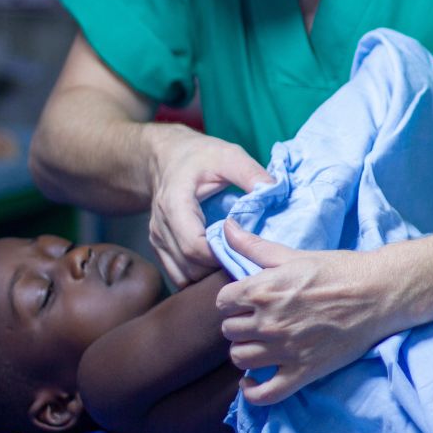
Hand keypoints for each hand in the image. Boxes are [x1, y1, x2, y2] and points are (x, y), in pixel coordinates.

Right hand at [147, 125, 272, 287]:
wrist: (167, 157)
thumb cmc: (200, 156)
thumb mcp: (228, 155)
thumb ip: (251, 173)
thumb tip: (275, 192)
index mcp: (175, 204)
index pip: (194, 246)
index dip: (222, 255)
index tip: (248, 251)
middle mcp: (160, 226)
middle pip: (190, 265)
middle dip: (220, 269)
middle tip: (250, 262)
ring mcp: (157, 240)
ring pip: (183, 275)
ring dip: (211, 276)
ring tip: (237, 263)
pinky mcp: (161, 248)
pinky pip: (178, 274)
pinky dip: (200, 277)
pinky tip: (220, 265)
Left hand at [215, 219, 408, 404]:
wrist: (377, 293)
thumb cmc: (338, 270)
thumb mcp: (293, 255)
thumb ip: (254, 245)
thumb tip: (226, 227)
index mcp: (261, 290)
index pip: (222, 302)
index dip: (232, 301)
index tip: (246, 301)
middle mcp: (267, 322)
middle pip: (229, 331)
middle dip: (240, 324)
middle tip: (257, 321)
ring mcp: (284, 350)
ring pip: (240, 359)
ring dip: (245, 352)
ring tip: (258, 345)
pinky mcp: (302, 372)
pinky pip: (264, 394)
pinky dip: (252, 392)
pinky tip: (252, 382)